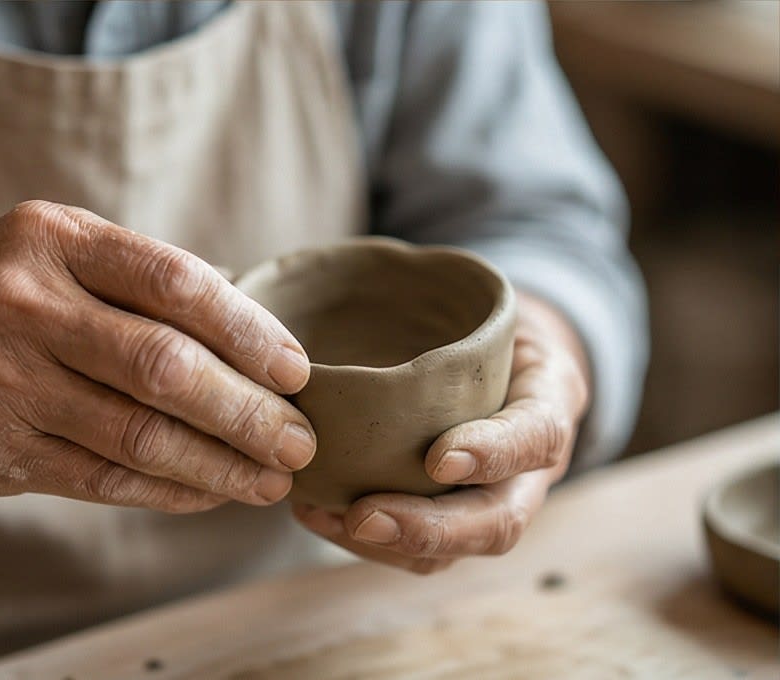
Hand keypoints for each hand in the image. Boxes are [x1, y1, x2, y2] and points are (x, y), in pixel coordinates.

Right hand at [0, 201, 316, 515]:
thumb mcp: (54, 253)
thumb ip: (141, 281)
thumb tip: (257, 332)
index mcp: (51, 239)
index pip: (174, 282)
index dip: (248, 329)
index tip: (297, 370)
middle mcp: (20, 305)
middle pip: (163, 366)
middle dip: (248, 411)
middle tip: (301, 441)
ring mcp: (0, 381)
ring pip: (138, 435)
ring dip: (220, 464)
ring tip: (272, 479)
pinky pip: (104, 478)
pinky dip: (170, 490)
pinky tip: (213, 492)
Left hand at [293, 292, 589, 572]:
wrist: (506, 358)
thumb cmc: (487, 325)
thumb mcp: (491, 303)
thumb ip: (455, 304)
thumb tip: (375, 282)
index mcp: (548, 405)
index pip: (536, 436)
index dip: (492, 452)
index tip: (439, 458)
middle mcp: (528, 470)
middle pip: (497, 521)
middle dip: (430, 527)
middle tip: (363, 514)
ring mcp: (490, 501)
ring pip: (455, 551)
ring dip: (386, 543)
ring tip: (322, 515)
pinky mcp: (450, 518)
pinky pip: (417, 550)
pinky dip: (365, 540)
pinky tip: (316, 513)